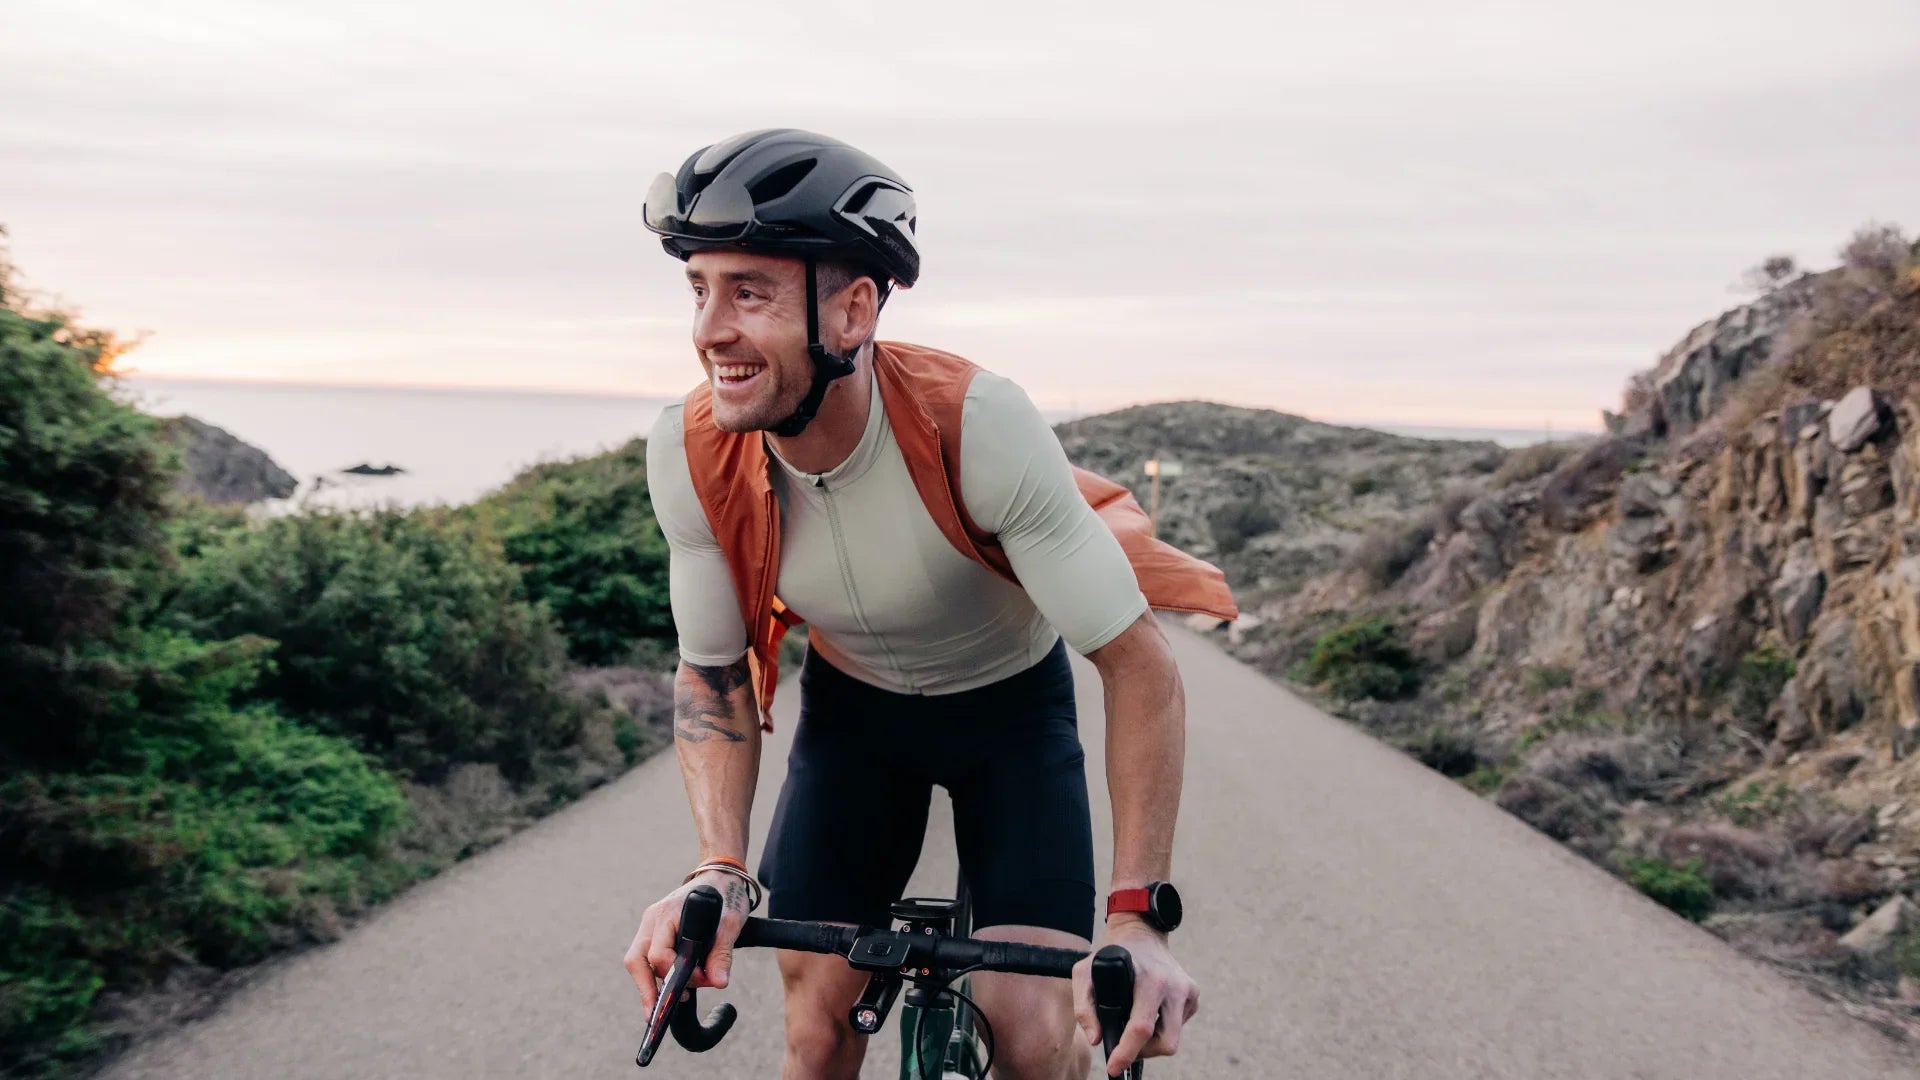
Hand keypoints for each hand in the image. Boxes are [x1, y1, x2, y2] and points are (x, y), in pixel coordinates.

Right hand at [623, 871, 752, 1017]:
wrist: (720, 877)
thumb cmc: (726, 896)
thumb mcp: (730, 923)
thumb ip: (722, 953)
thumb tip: (718, 983)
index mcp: (668, 912)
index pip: (658, 954)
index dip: (676, 975)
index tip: (700, 984)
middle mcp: (653, 918)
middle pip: (636, 960)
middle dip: (646, 988)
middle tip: (657, 1013)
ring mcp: (651, 925)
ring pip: (637, 960)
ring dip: (651, 983)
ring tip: (671, 1001)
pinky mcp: (655, 932)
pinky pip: (646, 957)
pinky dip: (655, 975)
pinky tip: (668, 990)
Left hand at [1071, 916, 1199, 1076]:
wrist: (1142, 931)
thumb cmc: (1112, 953)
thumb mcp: (1085, 972)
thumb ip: (1084, 1006)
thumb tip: (1097, 1039)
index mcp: (1150, 979)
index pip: (1141, 1028)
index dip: (1127, 1053)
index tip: (1113, 1068)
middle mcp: (1174, 986)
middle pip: (1166, 1042)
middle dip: (1144, 1053)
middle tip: (1125, 1047)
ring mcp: (1188, 991)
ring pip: (1174, 1039)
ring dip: (1152, 1043)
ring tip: (1133, 1029)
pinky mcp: (1193, 995)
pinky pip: (1178, 1026)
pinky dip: (1162, 1028)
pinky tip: (1148, 1013)